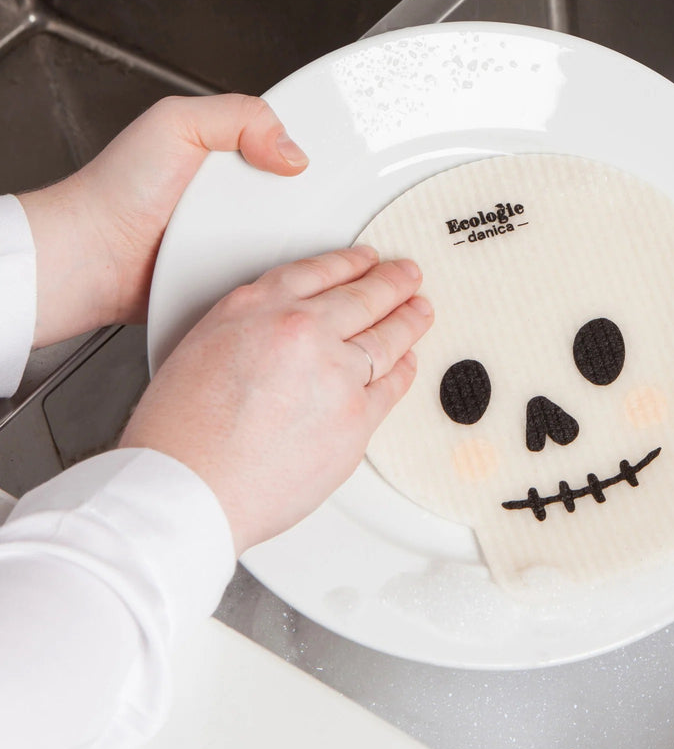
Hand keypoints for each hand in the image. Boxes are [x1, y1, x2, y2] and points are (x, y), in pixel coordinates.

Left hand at [18, 94, 308, 346]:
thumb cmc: (118, 191)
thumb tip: (290, 150)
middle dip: (299, 199)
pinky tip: (268, 262)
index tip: (307, 166)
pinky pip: (270, 269)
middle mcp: (232, 190)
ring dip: (289, 239)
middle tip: (287, 204)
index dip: (301, 150)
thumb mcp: (177, 122)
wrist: (96, 256)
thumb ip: (238, 115)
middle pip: (293, 193)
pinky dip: (273, 268)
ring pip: (287, 235)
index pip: (283, 142)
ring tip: (280, 236)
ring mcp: (235, 233)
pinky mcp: (234, 271)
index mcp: (225, 147)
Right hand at [120, 247, 432, 554]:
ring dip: (410, 320)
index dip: (350, 262)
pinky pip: (392, 385)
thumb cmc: (179, 434)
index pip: (318, 271)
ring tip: (420, 311)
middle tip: (407, 276)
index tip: (366, 260)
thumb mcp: (200, 349)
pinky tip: (408, 361)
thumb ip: (250, 331)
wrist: (185, 489)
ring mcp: (334, 374)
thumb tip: (282, 336)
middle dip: (392, 282)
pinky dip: (404, 369)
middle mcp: (300, 332)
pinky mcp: (356, 417)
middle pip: (363, 297)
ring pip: (387, 338)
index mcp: (256, 308)